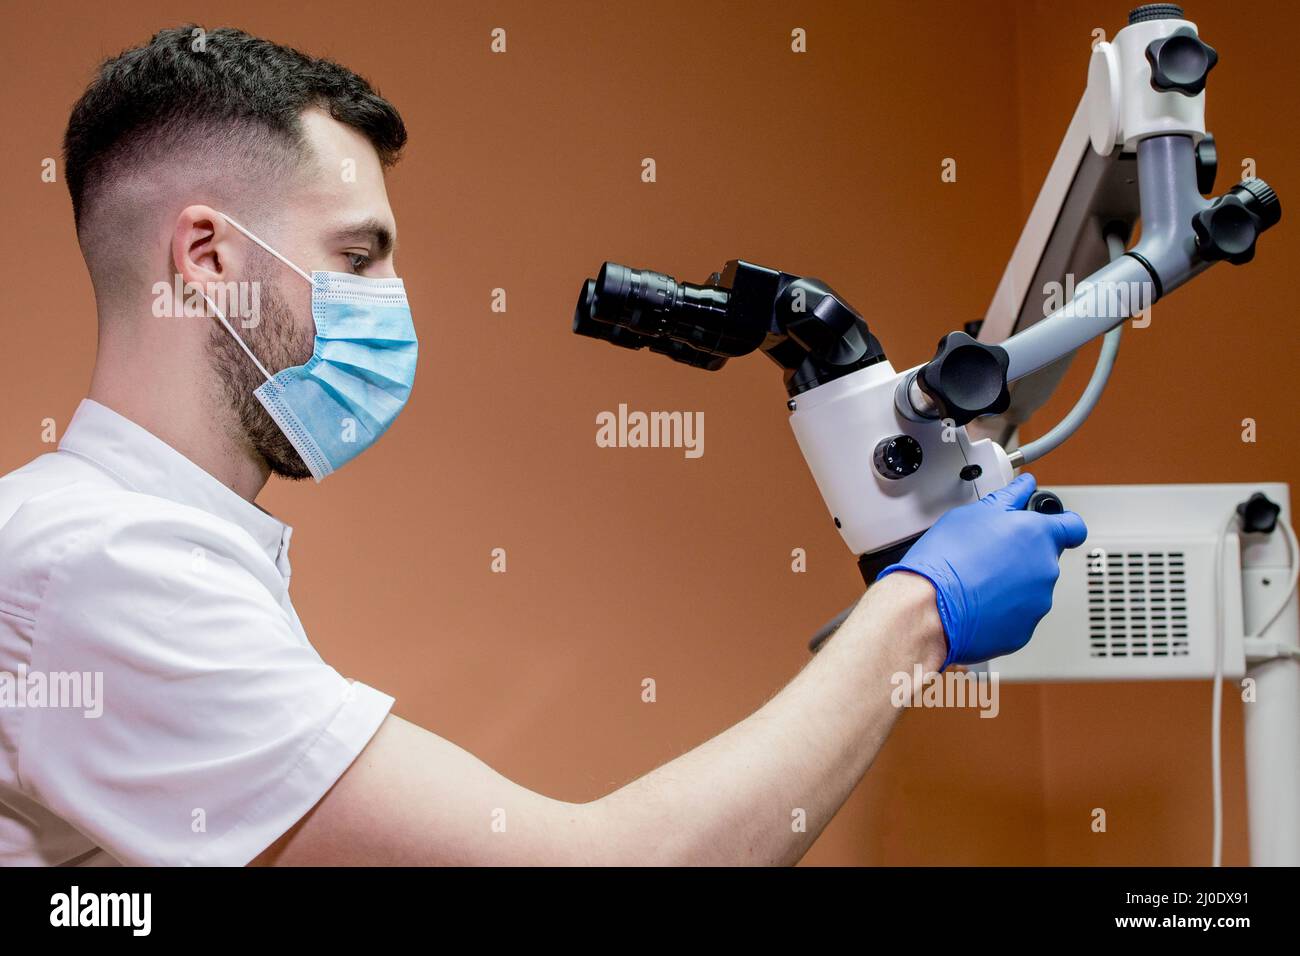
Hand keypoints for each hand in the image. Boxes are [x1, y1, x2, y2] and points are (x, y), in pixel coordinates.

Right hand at [876, 473, 1086, 669]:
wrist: (929, 607)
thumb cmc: (947, 560)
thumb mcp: (973, 513)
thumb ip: (1008, 498)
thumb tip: (1023, 486)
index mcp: (1038, 535)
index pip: (1073, 526)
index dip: (1063, 525)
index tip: (1052, 527)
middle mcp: (1046, 569)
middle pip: (1045, 559)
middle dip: (1023, 557)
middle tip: (990, 555)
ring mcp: (1038, 603)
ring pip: (1031, 589)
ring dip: (1012, 584)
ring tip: (977, 581)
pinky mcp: (1024, 630)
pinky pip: (1018, 616)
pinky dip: (1002, 610)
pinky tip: (977, 603)